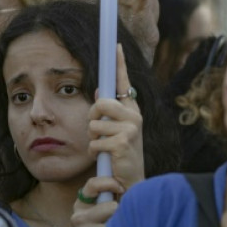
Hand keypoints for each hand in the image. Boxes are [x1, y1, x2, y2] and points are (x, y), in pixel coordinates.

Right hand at [70, 176, 124, 226]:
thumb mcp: (105, 216)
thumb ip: (113, 199)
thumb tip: (129, 186)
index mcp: (82, 204)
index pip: (92, 184)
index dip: (109, 183)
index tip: (122, 190)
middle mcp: (78, 215)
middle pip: (112, 207)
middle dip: (122, 217)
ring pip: (115, 224)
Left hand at [89, 45, 145, 190]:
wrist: (132, 181)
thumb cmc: (121, 156)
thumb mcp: (116, 131)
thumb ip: (109, 113)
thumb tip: (98, 92)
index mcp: (132, 111)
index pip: (124, 83)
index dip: (119, 63)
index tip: (115, 45)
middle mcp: (134, 116)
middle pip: (100, 103)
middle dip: (92, 117)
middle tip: (98, 132)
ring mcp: (130, 129)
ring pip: (94, 123)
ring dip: (93, 138)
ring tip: (105, 148)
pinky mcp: (122, 142)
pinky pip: (95, 141)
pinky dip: (95, 151)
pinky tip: (107, 157)